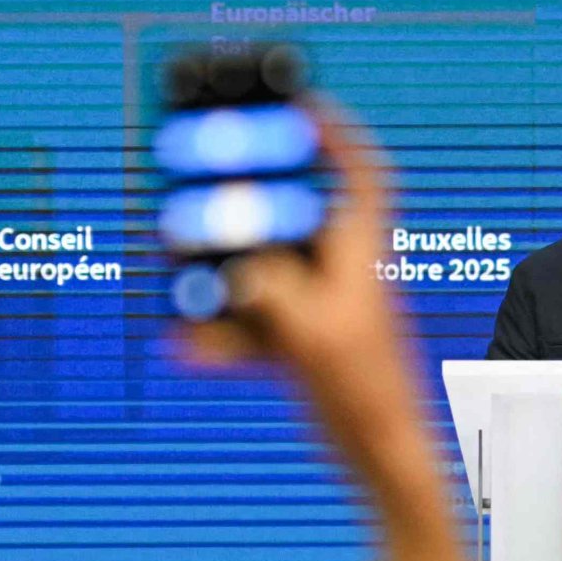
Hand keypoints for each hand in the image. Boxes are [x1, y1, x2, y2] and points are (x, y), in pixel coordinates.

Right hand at [192, 107, 473, 560]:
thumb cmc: (367, 391)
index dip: (336, 130)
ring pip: (265, 273)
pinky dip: (221, 337)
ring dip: (224, 276)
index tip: (305, 102)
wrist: (382, 458)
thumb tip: (236, 274)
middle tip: (210, 178)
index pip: (361, 172)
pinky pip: (253, 326)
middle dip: (251, 201)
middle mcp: (344, 271)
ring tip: (179, 273)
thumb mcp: (312, 333)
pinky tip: (182, 347)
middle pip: (295, 215)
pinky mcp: (305, 345)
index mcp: (362, 252)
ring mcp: (322, 307)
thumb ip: (271, 293)